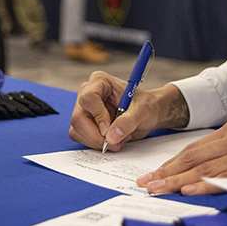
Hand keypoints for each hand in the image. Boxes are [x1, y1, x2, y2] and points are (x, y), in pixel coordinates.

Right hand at [68, 71, 186, 151]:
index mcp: (100, 81)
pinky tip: (112, 140)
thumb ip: (127, 122)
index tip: (108, 129)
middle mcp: (87, 93)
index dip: (97, 116)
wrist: (148, 113)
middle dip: (95, 135)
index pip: (88, 98)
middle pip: (78, 117)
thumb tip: (111, 136)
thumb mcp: (142, 111)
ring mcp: (84, 109)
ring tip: (118, 140)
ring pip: (77, 130)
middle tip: (114, 143)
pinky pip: (80, 137)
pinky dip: (95, 144)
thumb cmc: (146, 105)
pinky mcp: (84, 123)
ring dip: (97, 141)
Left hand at [135, 113, 226, 195]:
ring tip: (158, 188)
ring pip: (204, 168)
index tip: (154, 172)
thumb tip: (206, 159)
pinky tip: (190, 189)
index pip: (194, 148)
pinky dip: (207, 184)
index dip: (172, 162)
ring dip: (178, 180)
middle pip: (193, 158)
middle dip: (166, 172)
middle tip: (145, 183)